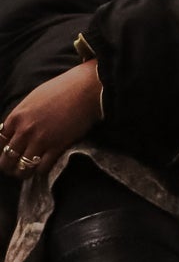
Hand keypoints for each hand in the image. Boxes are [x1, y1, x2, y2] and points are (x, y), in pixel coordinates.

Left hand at [0, 62, 101, 177]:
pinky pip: (42, 168)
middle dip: (9, 167)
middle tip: (14, 168)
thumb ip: (23, 115)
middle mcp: (25, 130)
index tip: (6, 154)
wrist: (86, 88)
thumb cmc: (63, 89)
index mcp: (17, 116)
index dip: (1, 151)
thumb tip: (17, 129)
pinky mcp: (57, 147)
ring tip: (28, 173)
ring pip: (22, 167)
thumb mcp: (34, 98)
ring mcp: (41, 140)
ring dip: (23, 173)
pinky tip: (43, 167)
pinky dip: (41, 171)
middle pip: (6, 159)